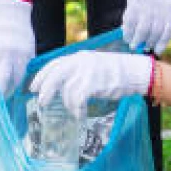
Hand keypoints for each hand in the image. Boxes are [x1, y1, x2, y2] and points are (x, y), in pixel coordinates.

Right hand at [0, 0, 35, 101]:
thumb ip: (22, 67)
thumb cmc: (22, 37)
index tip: (6, 98)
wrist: (10, 16)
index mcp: (22, 56)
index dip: (11, 89)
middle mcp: (8, 55)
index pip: (17, 77)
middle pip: (1, 75)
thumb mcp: (28, 51)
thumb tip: (20, 89)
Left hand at [29, 51, 154, 117]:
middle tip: (41, 102)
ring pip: (67, 91)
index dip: (42, 76)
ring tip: (75, 111)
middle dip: (45, 90)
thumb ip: (80, 70)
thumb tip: (63, 83)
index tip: (34, 86)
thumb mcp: (95, 65)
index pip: (54, 64)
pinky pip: (77, 100)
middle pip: (54, 76)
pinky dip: (77, 110)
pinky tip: (81, 114)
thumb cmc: (118, 71)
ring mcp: (86, 72)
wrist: (137, 72)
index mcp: (80, 56)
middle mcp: (81, 62)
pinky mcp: (93, 84)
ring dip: (69, 105)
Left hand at [122, 0, 170, 53]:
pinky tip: (158, 49)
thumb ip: (131, 14)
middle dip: (138, 41)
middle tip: (135, 46)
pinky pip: (168, 31)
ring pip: (156, 33)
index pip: (130, 23)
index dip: (128, 34)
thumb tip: (126, 32)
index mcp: (137, 3)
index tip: (127, 39)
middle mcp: (150, 8)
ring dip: (150, 43)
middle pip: (143, 30)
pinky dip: (163, 43)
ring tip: (146, 46)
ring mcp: (162, 11)